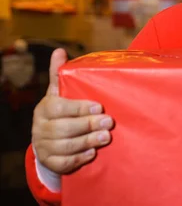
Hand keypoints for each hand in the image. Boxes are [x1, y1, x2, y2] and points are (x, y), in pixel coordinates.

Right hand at [31, 48, 113, 173]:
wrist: (47, 139)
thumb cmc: (59, 110)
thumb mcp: (58, 92)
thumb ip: (59, 74)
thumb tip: (59, 51)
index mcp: (45, 108)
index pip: (60, 108)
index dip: (79, 108)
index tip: (99, 107)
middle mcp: (41, 128)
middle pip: (64, 129)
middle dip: (88, 125)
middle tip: (109, 123)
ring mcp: (44, 146)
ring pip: (66, 146)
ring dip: (88, 142)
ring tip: (106, 137)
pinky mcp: (50, 162)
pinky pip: (63, 163)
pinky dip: (78, 159)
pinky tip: (92, 153)